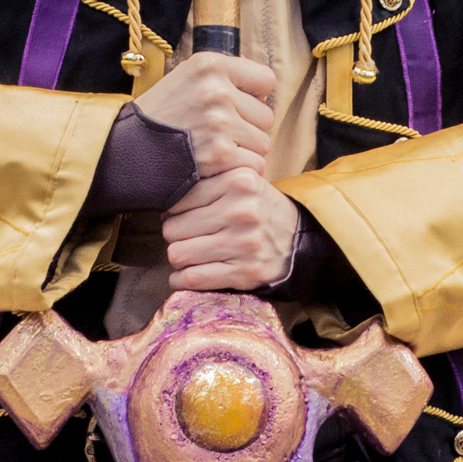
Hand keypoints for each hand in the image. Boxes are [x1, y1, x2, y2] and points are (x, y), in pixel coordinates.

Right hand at [136, 51, 274, 178]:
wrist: (123, 151)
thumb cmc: (157, 119)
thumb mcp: (184, 81)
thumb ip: (222, 79)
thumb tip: (264, 85)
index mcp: (209, 65)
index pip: (265, 80)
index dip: (253, 98)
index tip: (235, 109)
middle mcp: (217, 89)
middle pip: (266, 117)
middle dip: (247, 130)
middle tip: (218, 137)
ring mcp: (220, 121)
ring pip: (262, 143)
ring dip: (243, 153)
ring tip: (213, 152)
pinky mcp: (220, 153)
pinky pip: (254, 165)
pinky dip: (237, 172)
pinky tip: (214, 168)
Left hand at [163, 165, 300, 291]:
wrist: (300, 242)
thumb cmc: (260, 211)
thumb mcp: (243, 183)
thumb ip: (209, 183)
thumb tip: (162, 196)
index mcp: (238, 181)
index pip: (179, 198)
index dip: (173, 211)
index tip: (181, 217)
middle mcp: (241, 211)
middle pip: (172, 228)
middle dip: (174, 236)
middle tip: (185, 238)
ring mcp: (244, 243)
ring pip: (178, 254)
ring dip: (178, 259)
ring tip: (188, 256)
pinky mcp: (245, 272)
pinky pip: (193, 278)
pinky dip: (181, 280)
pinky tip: (185, 276)